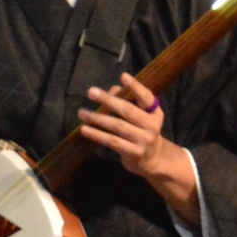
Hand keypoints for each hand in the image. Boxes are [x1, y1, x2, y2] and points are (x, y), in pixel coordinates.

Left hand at [78, 73, 196, 218]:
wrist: (152, 159)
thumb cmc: (141, 131)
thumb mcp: (139, 116)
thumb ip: (126, 101)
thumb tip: (111, 90)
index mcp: (155, 112)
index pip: (146, 97)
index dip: (136, 86)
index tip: (123, 76)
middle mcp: (152, 125)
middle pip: (128, 110)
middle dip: (108, 100)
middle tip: (91, 91)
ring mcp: (144, 140)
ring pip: (117, 126)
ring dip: (97, 118)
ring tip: (81, 112)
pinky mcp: (134, 153)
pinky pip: (112, 141)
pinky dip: (97, 135)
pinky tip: (85, 129)